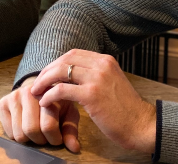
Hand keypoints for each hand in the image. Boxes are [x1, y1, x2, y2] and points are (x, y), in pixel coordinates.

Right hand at [0, 76, 80, 152]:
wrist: (39, 88)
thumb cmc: (56, 103)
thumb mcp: (68, 113)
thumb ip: (71, 130)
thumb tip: (74, 147)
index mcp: (49, 93)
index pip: (48, 125)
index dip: (54, 138)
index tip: (57, 138)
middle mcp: (30, 92)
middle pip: (31, 130)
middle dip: (41, 140)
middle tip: (45, 136)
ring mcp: (15, 96)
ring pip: (19, 133)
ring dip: (29, 139)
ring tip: (36, 131)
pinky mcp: (3, 102)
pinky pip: (9, 132)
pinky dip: (17, 135)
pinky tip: (24, 126)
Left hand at [31, 49, 156, 153]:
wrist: (141, 124)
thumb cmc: (126, 110)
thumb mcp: (113, 83)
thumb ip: (97, 76)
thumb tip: (76, 76)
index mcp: (106, 61)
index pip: (74, 54)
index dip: (57, 63)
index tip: (47, 74)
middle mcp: (102, 65)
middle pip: (65, 60)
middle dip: (47, 70)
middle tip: (37, 82)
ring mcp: (97, 78)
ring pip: (61, 72)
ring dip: (44, 81)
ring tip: (36, 91)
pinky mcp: (92, 95)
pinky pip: (62, 90)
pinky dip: (49, 95)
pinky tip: (45, 102)